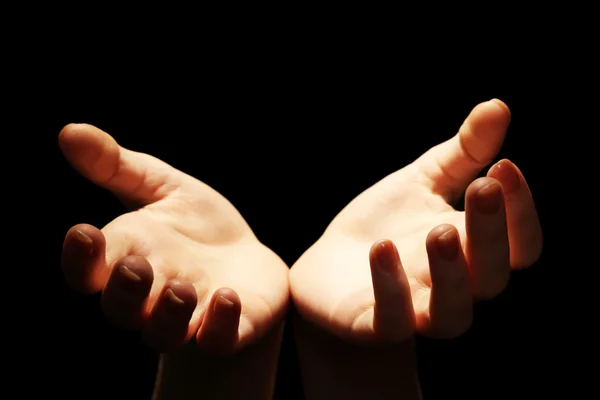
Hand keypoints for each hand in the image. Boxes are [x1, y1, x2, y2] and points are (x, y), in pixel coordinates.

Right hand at [59, 124, 288, 354]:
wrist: (247, 259)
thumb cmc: (198, 224)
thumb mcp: (163, 187)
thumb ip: (118, 167)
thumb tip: (69, 131)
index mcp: (128, 258)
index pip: (90, 269)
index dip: (81, 257)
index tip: (83, 232)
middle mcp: (150, 296)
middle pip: (120, 308)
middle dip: (124, 290)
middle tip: (135, 266)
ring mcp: (190, 318)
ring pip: (162, 332)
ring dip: (167, 313)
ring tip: (182, 288)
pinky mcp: (229, 329)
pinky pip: (218, 340)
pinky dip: (220, 325)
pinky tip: (227, 297)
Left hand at [289, 99, 541, 342]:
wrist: (328, 265)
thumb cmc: (382, 223)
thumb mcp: (421, 182)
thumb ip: (463, 153)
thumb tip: (498, 105)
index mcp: (471, 250)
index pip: (517, 242)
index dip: (519, 210)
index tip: (504, 166)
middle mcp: (453, 287)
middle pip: (491, 276)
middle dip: (491, 234)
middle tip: (482, 188)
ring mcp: (416, 312)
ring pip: (453, 312)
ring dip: (452, 273)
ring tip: (440, 230)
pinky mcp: (374, 326)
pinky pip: (392, 321)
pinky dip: (391, 288)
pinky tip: (382, 249)